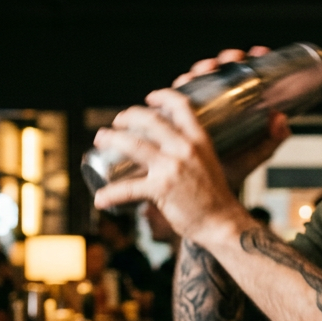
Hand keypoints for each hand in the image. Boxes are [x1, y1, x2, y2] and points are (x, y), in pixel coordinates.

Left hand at [92, 89, 284, 244]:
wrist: (222, 224)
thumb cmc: (216, 198)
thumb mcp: (210, 165)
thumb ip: (193, 155)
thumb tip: (172, 152)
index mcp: (200, 140)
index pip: (181, 106)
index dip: (162, 96)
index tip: (149, 98)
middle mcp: (185, 149)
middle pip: (150, 120)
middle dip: (127, 116)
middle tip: (117, 122)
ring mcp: (172, 168)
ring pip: (133, 145)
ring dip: (111, 138)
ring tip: (100, 139)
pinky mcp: (161, 189)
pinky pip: (128, 188)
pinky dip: (110, 194)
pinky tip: (100, 199)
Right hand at [171, 47, 290, 188]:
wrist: (205, 197)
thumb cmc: (228, 174)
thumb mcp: (251, 156)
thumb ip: (269, 141)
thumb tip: (282, 121)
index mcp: (235, 107)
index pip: (242, 76)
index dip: (250, 60)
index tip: (259, 53)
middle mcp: (214, 103)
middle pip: (219, 72)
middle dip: (225, 59)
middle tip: (231, 59)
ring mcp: (194, 110)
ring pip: (197, 80)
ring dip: (202, 69)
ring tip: (207, 69)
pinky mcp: (174, 120)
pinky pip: (173, 99)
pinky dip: (176, 88)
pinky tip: (180, 83)